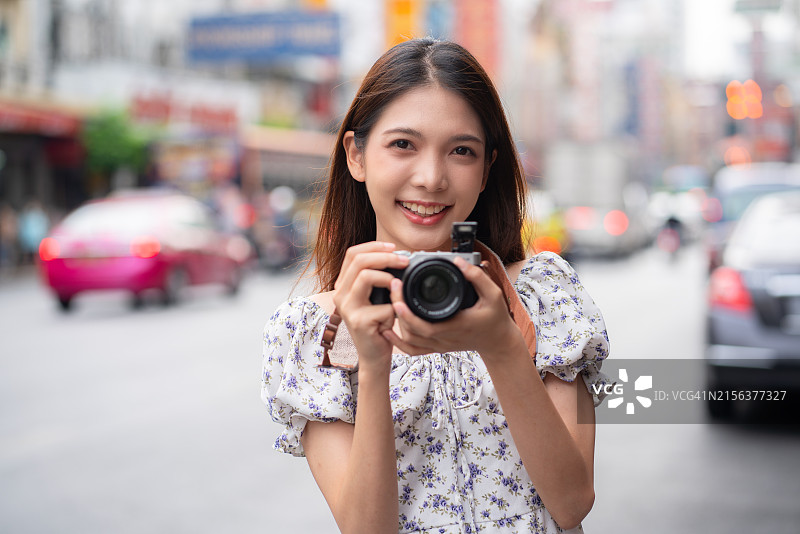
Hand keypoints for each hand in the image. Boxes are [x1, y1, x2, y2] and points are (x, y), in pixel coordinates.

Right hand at [333, 241, 409, 370]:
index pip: (353, 254)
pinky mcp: (358, 321)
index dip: (374, 246)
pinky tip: (393, 320)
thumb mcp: (377, 296)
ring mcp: (347, 308)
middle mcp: (340, 294)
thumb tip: (398, 257)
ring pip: (367, 276)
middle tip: (404, 261)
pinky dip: (395, 310)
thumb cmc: (378, 324)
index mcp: (344, 285)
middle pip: (359, 261)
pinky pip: (383, 305)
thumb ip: (380, 277)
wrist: (374, 355)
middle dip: (386, 257)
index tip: (394, 247)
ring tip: (397, 289)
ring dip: (389, 279)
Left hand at [383, 256, 523, 360]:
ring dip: (396, 325)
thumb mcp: (493, 294)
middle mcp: (444, 339)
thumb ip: (477, 277)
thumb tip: (459, 261)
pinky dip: (399, 343)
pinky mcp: (437, 347)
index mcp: (455, 326)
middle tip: (393, 288)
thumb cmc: (495, 317)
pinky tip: (389, 331)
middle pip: (412, 332)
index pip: (424, 325)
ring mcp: (439, 345)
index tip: (398, 292)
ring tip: (390, 302)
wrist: (498, 340)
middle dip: (397, 311)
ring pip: (410, 342)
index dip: (407, 312)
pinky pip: (413, 350)